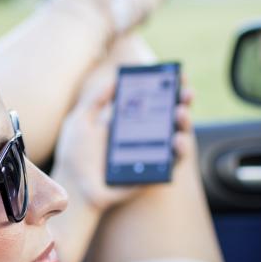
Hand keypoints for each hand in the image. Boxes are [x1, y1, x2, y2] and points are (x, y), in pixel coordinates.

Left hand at [52, 72, 193, 211]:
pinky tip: (177, 140)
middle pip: (171, 116)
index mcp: (129, 121)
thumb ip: (96, 100)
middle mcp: (144, 136)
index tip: (177, 75)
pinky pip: (173, 163)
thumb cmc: (75, 155)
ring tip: (180, 113)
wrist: (73, 186)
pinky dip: (179, 151)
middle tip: (186, 92)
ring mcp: (151, 155)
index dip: (169, 88)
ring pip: (178, 136)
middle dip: (183, 101)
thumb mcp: (81, 121)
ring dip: (185, 123)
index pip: (155, 100)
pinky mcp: (154, 173)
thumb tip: (115, 80)